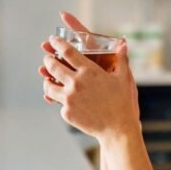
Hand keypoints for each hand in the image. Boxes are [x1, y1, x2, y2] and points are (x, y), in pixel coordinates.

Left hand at [39, 14, 140, 138]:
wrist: (117, 130)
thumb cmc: (123, 103)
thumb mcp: (124, 78)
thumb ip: (121, 59)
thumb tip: (123, 43)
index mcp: (89, 71)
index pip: (67, 51)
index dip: (58, 43)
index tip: (53, 39)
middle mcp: (76, 83)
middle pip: (53, 66)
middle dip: (48, 59)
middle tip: (48, 57)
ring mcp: (69, 98)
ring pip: (49, 85)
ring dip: (47, 79)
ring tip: (48, 78)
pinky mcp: (66, 112)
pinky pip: (58, 102)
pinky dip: (59, 99)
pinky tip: (62, 98)